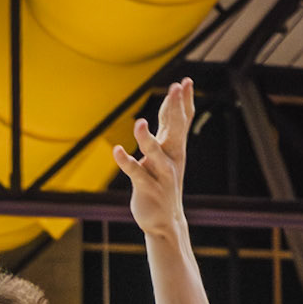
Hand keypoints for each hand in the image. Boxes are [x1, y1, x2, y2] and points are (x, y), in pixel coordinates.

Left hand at [113, 78, 193, 236]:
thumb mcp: (167, 156)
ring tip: (140, 124)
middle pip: (175, 130)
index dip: (183, 102)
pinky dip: (126, 163)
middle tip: (176, 88)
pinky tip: (117, 151)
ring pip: (155, 154)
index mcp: (175, 150)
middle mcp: (171, 159)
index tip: (185, 82)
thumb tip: (170, 108)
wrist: (164, 222)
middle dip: (175, 109)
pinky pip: (136, 174)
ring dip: (147, 140)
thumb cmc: (162, 185)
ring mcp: (161, 175)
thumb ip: (167, 132)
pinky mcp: (147, 188)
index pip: (182, 121)